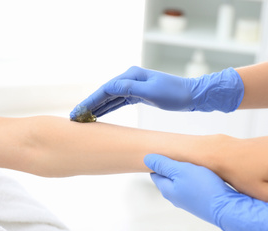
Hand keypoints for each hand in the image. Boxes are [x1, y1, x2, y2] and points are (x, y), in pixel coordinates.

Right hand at [69, 66, 243, 119]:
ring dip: (98, 107)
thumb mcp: (152, 92)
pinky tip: (100, 114)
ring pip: (111, 98)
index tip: (78, 112)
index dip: (90, 101)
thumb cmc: (175, 94)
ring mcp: (134, 86)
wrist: (192, 95)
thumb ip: (130, 88)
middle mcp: (130, 79)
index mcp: (131, 76)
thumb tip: (109, 87)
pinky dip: (109, 108)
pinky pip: (119, 101)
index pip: (106, 89)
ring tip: (84, 117)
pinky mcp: (139, 94)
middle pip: (105, 93)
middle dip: (90, 105)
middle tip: (75, 117)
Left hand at [145, 154, 267, 230]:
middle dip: (172, 166)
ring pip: (183, 182)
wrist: (228, 208)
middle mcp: (176, 197)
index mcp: (167, 190)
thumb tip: (147, 158)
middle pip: (169, 178)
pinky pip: (194, 186)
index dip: (159, 162)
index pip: (156, 173)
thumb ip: (163, 164)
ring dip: (186, 171)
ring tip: (193, 162)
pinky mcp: (202, 201)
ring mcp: (190, 200)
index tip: (165, 153)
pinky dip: (197, 177)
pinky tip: (205, 173)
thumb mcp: (181, 171)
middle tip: (180, 155)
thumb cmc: (205, 189)